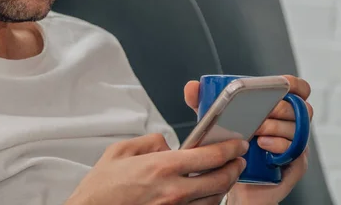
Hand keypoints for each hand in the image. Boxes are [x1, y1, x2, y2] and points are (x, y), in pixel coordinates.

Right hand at [66, 133, 248, 204]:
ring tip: (225, 176)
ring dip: (224, 186)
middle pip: (220, 180)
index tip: (237, 144)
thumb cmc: (102, 188)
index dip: (229, 148)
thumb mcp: (120, 151)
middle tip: (238, 160)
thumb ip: (150, 142)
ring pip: (214, 199)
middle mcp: (173, 191)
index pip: (209, 156)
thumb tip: (167, 144)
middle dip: (234, 168)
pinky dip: (208, 202)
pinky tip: (206, 194)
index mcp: (162, 167)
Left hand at [184, 75, 313, 204]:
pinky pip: (295, 152)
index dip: (296, 85)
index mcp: (278, 110)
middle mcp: (290, 126)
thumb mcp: (215, 121)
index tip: (284, 84)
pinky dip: (279, 145)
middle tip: (259, 113)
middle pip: (299, 109)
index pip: (299, 91)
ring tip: (256, 130)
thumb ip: (203, 102)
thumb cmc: (229, 147)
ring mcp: (295, 145)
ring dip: (275, 126)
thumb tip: (192, 87)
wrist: (231, 180)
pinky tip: (262, 145)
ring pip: (296, 129)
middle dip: (279, 108)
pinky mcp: (294, 165)